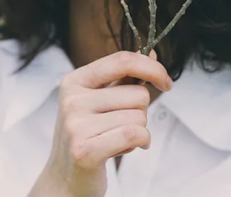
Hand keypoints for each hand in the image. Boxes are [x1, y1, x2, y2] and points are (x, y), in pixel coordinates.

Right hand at [28, 50, 172, 196]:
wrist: (65, 179)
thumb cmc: (88, 136)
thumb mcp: (101, 102)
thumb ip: (124, 78)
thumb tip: (152, 52)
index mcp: (74, 81)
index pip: (122, 61)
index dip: (152, 68)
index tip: (166, 81)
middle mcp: (72, 100)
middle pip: (138, 94)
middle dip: (141, 112)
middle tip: (121, 126)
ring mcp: (76, 125)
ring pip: (139, 117)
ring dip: (139, 131)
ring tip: (117, 139)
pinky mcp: (85, 151)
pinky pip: (135, 135)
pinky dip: (141, 143)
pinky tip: (127, 149)